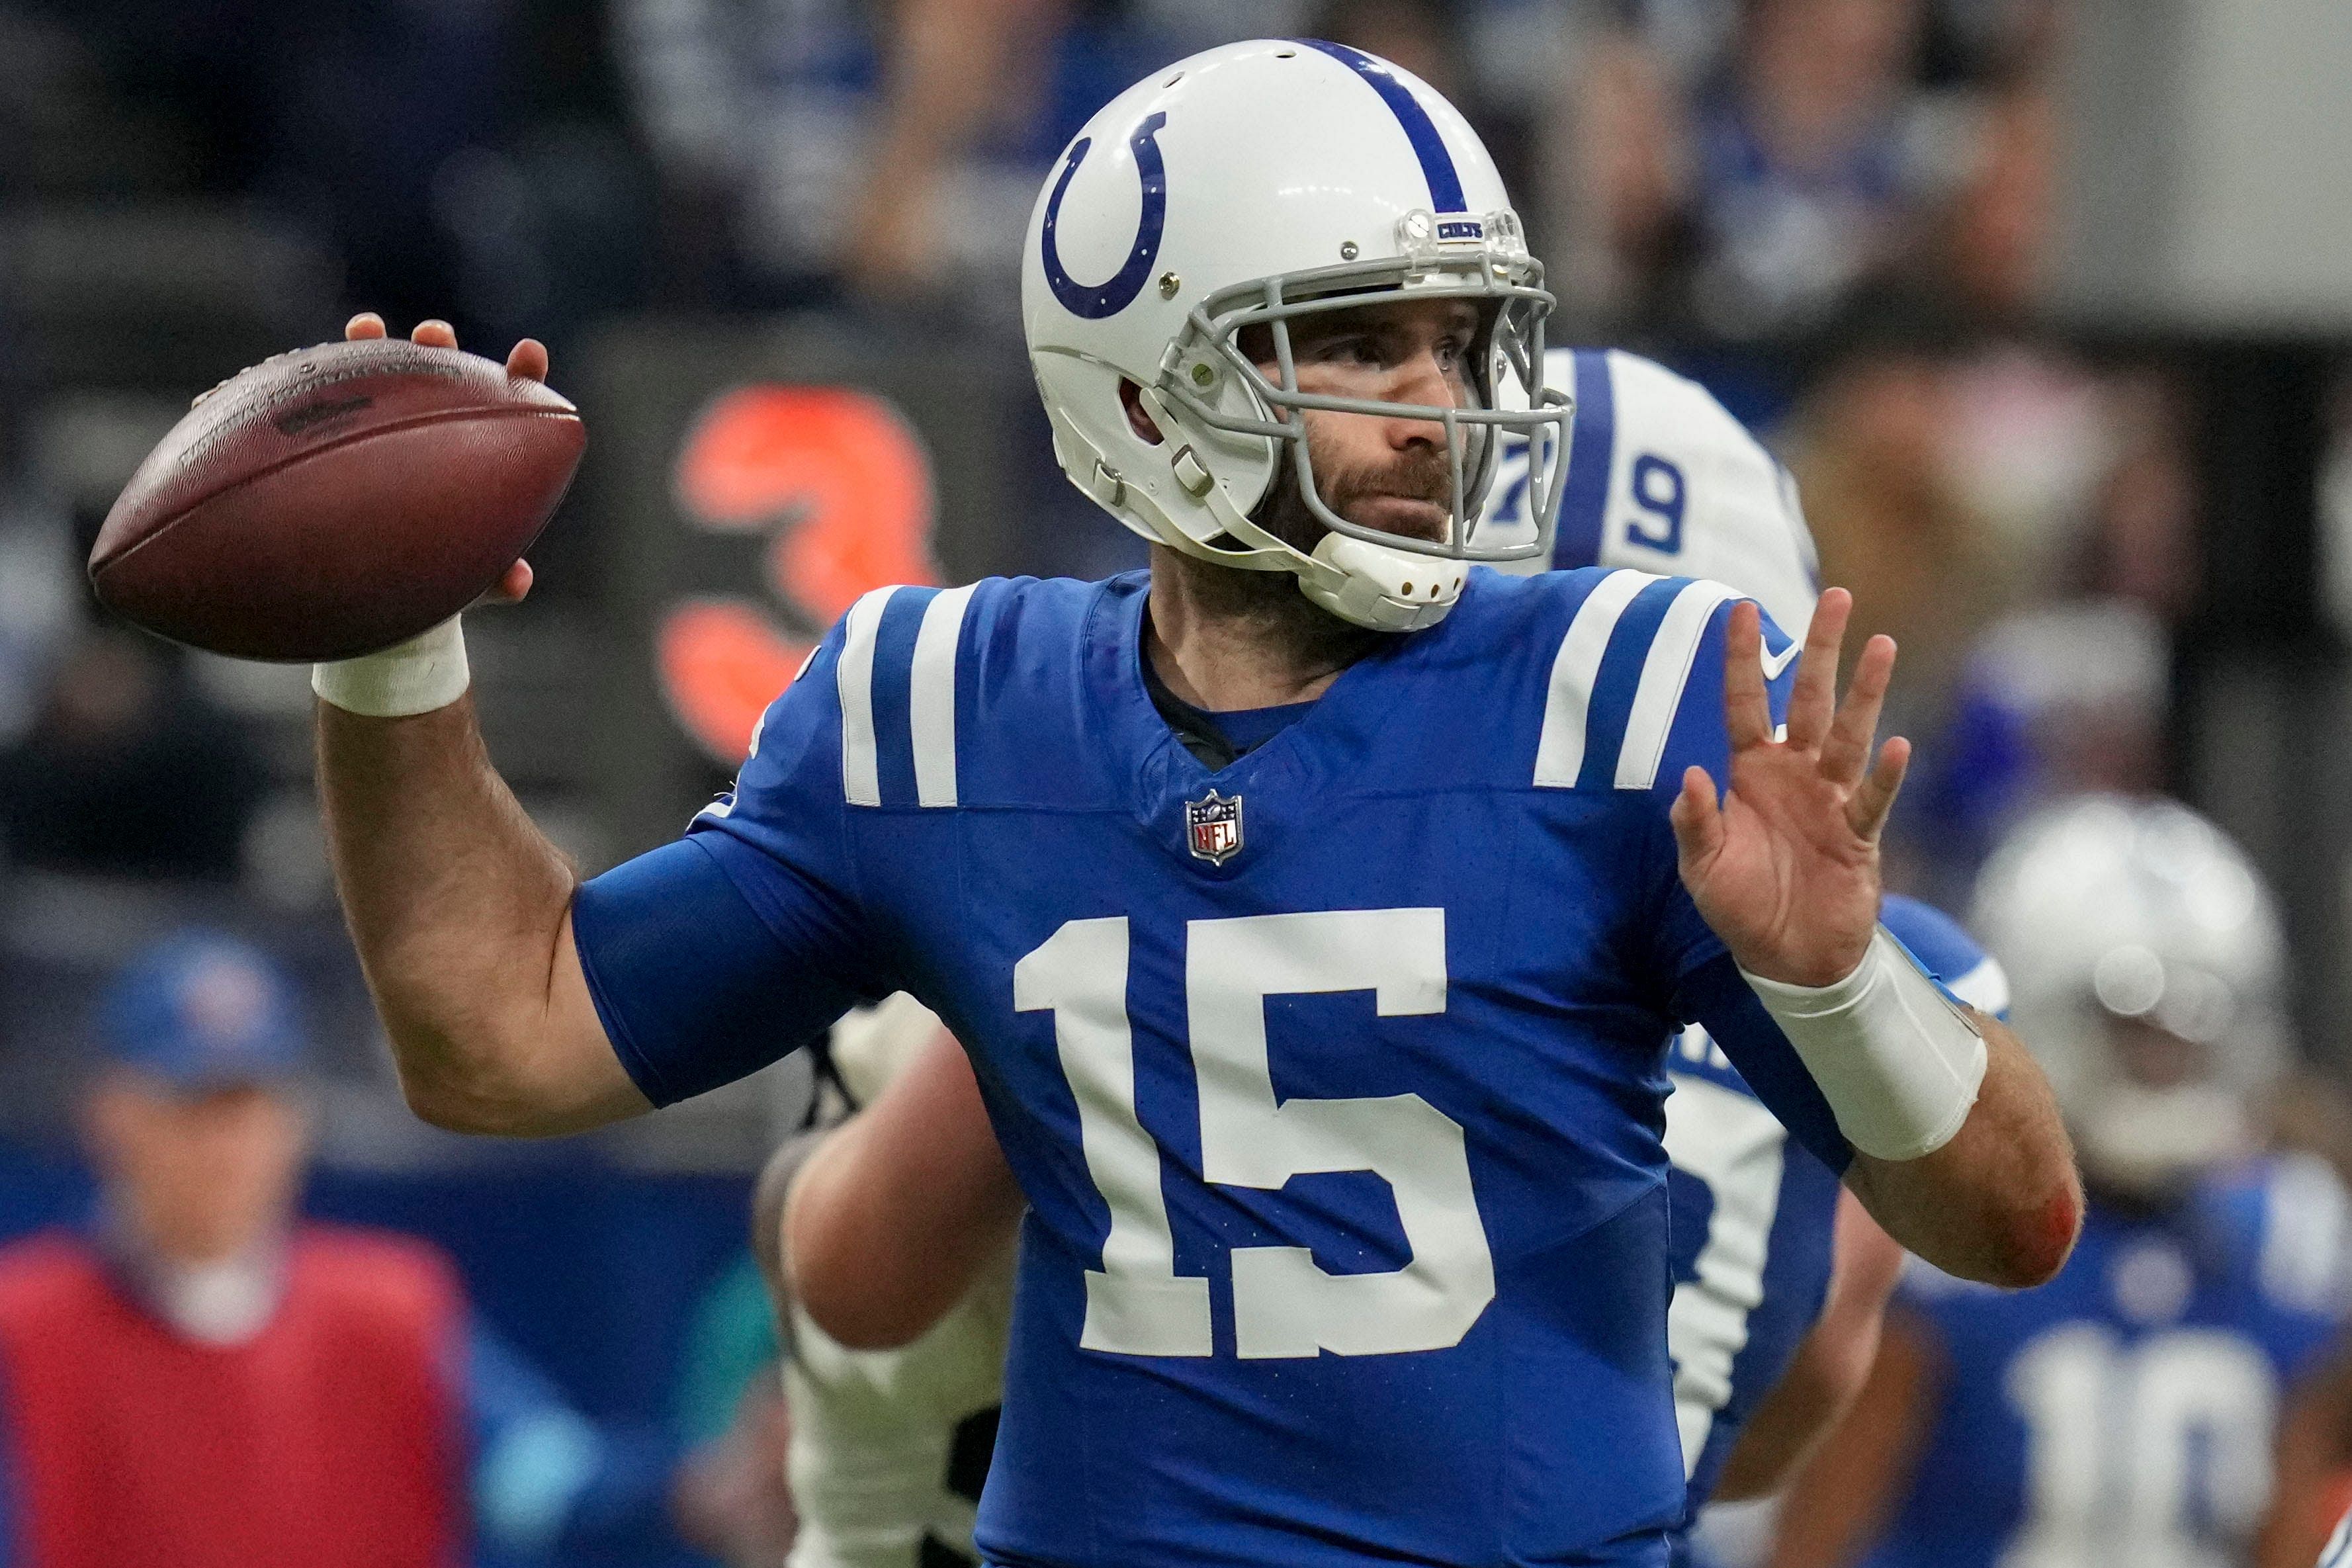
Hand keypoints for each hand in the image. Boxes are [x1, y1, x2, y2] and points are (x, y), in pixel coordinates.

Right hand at [345, 312, 542, 605]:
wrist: (389, 596)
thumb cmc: (445, 580)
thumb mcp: (470, 584)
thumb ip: (495, 581)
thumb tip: (517, 582)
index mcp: (481, 456)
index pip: (510, 405)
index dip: (521, 376)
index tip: (529, 353)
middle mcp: (436, 433)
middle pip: (442, 378)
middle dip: (440, 348)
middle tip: (433, 336)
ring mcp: (388, 431)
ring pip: (384, 382)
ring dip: (377, 350)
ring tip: (366, 328)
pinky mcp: (342, 440)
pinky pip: (329, 409)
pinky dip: (319, 386)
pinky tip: (297, 374)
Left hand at [1668, 589, 1907, 987]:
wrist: (1785, 958)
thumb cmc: (1739, 906)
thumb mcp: (1701, 865)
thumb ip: (1695, 821)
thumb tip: (1692, 776)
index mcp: (1750, 773)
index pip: (1743, 702)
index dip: (1742, 658)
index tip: (1740, 607)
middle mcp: (1794, 774)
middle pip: (1808, 699)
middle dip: (1821, 649)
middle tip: (1837, 596)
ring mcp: (1830, 800)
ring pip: (1849, 734)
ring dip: (1865, 693)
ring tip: (1881, 644)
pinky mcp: (1859, 836)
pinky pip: (1872, 800)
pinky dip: (1883, 775)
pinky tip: (1897, 745)